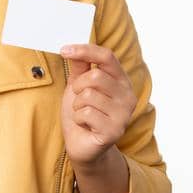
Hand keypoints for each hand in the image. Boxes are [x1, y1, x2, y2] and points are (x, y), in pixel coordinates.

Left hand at [59, 43, 134, 167]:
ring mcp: (123, 115)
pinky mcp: (114, 131)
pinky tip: (85, 125)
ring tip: (83, 114)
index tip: (63, 49)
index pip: (107, 57)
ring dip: (77, 105)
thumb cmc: (82, 113)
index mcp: (121, 81)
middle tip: (78, 99)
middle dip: (78, 86)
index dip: (85, 50)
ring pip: (88, 95)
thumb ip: (80, 67)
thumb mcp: (78, 86)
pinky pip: (86, 113)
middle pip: (95, 76)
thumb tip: (73, 47)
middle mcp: (128, 96)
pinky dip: (78, 118)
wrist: (82, 144)